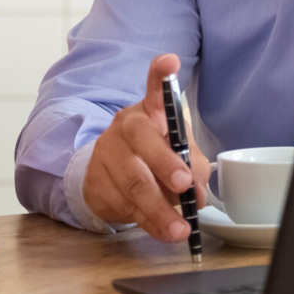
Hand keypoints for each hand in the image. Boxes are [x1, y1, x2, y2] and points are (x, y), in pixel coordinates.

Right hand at [81, 54, 210, 239]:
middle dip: (165, 165)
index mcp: (150, 112)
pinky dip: (148, 222)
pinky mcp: (95, 183)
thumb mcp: (179, 154)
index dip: (160, 75)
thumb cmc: (154, 158)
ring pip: (133, 182)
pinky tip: (163, 231)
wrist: (109, 176)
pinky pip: (123, 205)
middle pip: (143, 142)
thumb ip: (195, 167)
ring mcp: (106, 154)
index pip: (155, 90)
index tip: (169, 62)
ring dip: (160, 209)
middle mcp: (125, 127)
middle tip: (185, 185)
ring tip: (180, 229)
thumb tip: (198, 191)